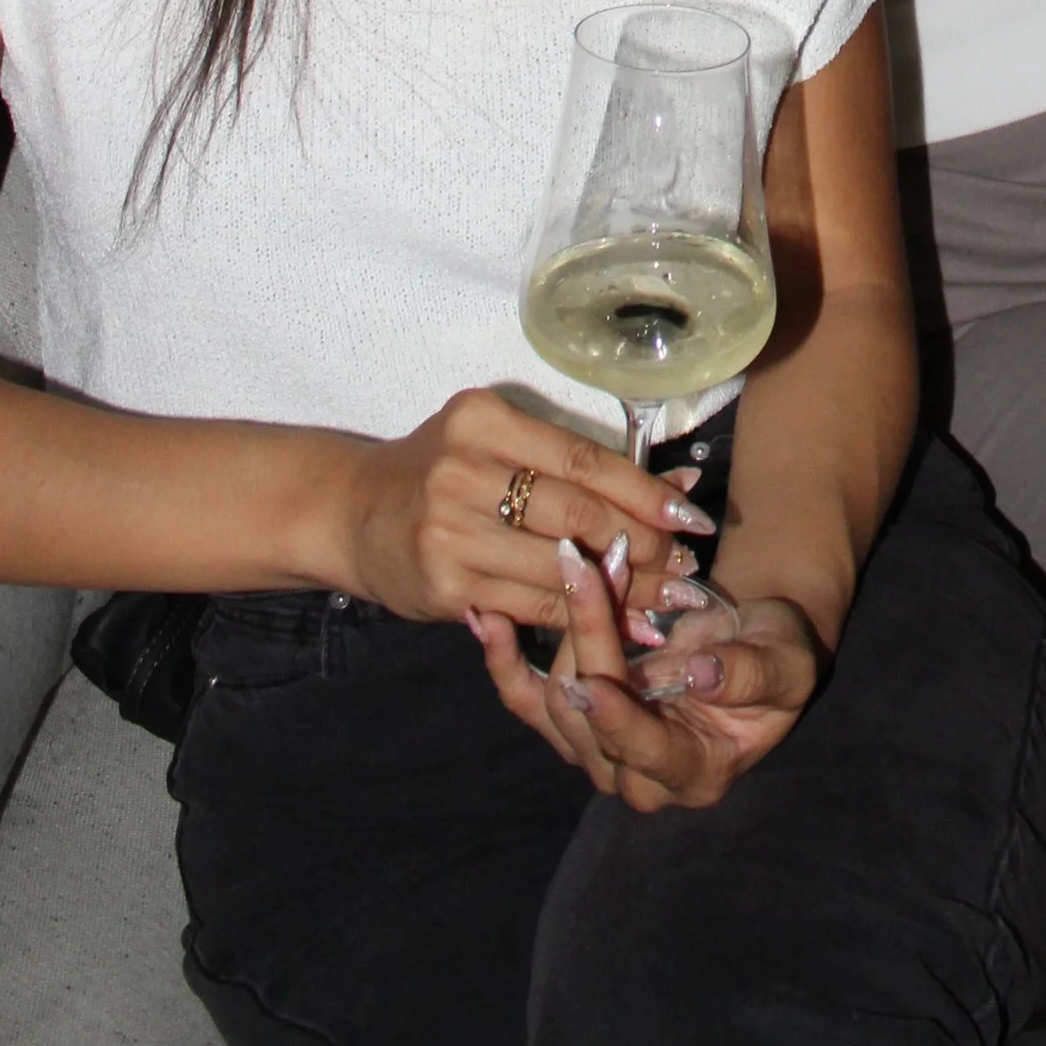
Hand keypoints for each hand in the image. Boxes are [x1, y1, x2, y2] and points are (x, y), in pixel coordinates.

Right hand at [331, 388, 713, 627]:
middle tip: (687, 565)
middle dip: (642, 544)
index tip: (692, 516)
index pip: (583, 459)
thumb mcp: (496, 443)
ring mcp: (448, 532)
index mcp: (482, 420)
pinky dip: (579, 619)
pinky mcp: (445, 587)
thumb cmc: (443, 471)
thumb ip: (572, 464)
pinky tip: (615, 625)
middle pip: (577, 512)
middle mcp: (462, 470)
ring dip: (622, 590)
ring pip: (559, 566)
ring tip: (666, 600)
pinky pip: (530, 605)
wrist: (353, 513)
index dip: (645, 491)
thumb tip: (676, 485)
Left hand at [473, 532, 821, 810]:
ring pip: (554, 700)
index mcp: (694, 772)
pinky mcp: (572, 716)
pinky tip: (486, 616)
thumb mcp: (785, 663)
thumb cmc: (777, 653)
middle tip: (597, 562)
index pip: (645, 754)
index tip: (594, 682)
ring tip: (575, 560)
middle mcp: (637, 776)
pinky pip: (525, 695)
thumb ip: (750, 674)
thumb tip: (702, 676)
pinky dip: (504, 658)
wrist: (752, 638)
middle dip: (591, 635)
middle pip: (590, 718)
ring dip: (563, 626)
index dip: (617, 720)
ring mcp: (597, 748)